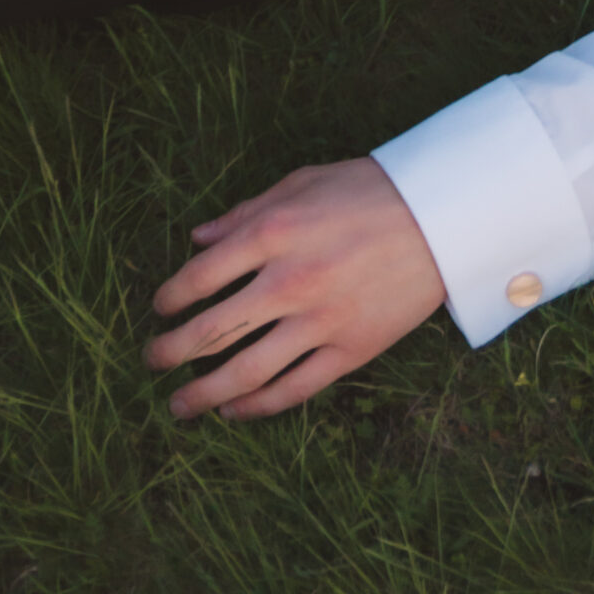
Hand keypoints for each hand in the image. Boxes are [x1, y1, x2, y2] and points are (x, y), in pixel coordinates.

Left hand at [146, 159, 446, 422]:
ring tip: (178, 404)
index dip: (170, 297)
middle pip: (212, 331)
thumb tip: (197, 237)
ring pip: (246, 372)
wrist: (441, 215)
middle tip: (152, 360)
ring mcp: (320, 321)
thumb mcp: (301, 184)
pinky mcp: (350, 350)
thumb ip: (245, 213)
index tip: (160, 308)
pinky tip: (232, 409)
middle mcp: (289, 281)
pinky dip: (257, 406)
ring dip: (202, 392)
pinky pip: (294, 389)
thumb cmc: (368, 190)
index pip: (199, 277)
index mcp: (273, 233)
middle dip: (171, 351)